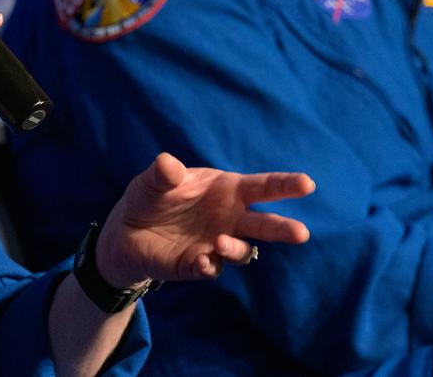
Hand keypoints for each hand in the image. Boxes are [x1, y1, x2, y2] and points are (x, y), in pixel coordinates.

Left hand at [96, 153, 313, 287]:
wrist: (125, 232)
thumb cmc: (149, 197)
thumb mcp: (152, 181)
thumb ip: (163, 173)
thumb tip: (167, 164)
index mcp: (225, 189)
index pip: (261, 187)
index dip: (284, 185)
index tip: (307, 184)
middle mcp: (229, 218)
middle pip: (264, 223)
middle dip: (283, 228)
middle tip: (301, 233)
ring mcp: (217, 243)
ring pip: (242, 250)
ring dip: (236, 247)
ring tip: (220, 242)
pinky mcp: (199, 264)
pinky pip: (212, 268)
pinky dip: (209, 265)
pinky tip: (202, 260)